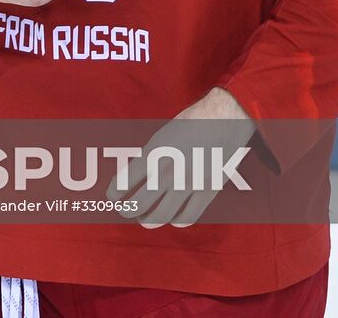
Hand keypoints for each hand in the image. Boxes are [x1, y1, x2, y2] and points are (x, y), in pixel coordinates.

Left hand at [105, 87, 254, 227]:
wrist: (225, 116)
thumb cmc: (192, 120)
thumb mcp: (163, 135)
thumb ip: (151, 157)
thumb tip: (137, 178)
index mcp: (155, 153)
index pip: (125, 182)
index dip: (114, 193)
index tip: (112, 195)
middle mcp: (170, 171)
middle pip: (139, 205)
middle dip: (127, 211)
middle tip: (125, 210)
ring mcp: (189, 184)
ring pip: (161, 216)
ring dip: (148, 220)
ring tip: (145, 218)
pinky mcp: (207, 191)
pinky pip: (187, 217)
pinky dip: (176, 221)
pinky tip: (172, 216)